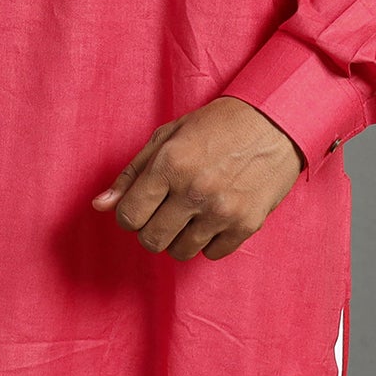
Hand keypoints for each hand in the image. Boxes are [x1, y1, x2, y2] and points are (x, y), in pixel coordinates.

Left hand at [91, 96, 305, 260]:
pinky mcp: (247, 224)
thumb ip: (132, 172)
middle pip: (151, 240)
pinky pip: (212, 254)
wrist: (275, 121)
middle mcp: (194, 190)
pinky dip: (209, 241)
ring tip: (191, 214)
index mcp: (170, 164)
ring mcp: (222, 210)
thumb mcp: (169, 136)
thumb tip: (100, 205)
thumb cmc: (218, 124)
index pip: (128, 216)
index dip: (130, 214)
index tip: (142, 207)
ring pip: (180, 252)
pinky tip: (214, 218)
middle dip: (151, 229)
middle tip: (165, 211)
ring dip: (180, 237)